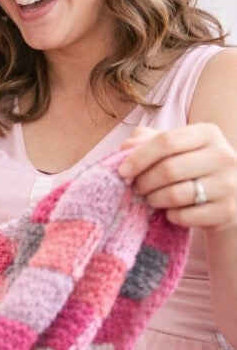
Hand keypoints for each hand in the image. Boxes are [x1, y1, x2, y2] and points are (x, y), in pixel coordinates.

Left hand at [118, 123, 236, 229]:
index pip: (166, 141)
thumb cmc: (193, 168)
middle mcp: (223, 156)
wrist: (229, 196)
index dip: (139, 157)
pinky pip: (185, 216)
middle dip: (144, 182)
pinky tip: (171, 212)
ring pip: (175, 195)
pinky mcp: (226, 211)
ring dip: (154, 199)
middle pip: (169, 169)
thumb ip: (148, 141)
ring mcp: (228, 184)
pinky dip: (171, 216)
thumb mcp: (175, 148)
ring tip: (151, 199)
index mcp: (208, 133)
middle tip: (136, 188)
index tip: (123, 171)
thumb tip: (126, 146)